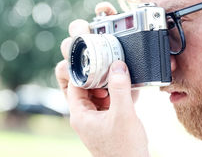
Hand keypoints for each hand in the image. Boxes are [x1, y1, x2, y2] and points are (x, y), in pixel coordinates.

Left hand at [55, 2, 148, 156]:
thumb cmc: (124, 149)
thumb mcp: (123, 115)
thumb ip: (120, 89)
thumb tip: (117, 65)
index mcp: (80, 114)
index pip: (73, 83)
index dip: (82, 68)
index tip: (93, 55)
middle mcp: (83, 115)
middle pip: (82, 86)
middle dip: (94, 74)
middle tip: (105, 61)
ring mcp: (94, 118)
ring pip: (94, 93)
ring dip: (106, 83)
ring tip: (118, 75)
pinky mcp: (105, 121)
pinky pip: (106, 101)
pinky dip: (114, 93)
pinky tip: (127, 89)